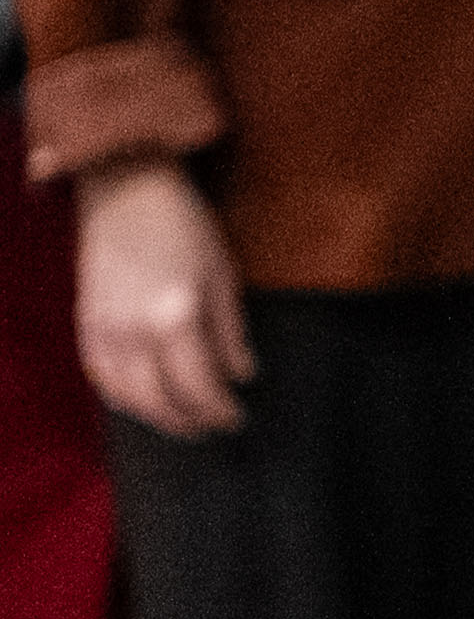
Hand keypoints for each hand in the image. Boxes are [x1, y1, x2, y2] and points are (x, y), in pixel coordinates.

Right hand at [74, 159, 251, 436]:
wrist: (126, 192)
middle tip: (213, 427)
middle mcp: (134, 330)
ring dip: (156, 416)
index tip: (237, 417)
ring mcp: (104, 329)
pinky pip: (100, 375)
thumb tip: (242, 375)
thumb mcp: (222, 276)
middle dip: (189, 421)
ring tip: (182, 421)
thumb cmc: (185, 226)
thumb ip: (230, 332)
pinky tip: (141, 402)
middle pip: (160, 399)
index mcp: (176, 317)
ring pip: (126, 395)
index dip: (220, 408)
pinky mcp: (86, 323)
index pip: (200, 384)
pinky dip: (121, 397)